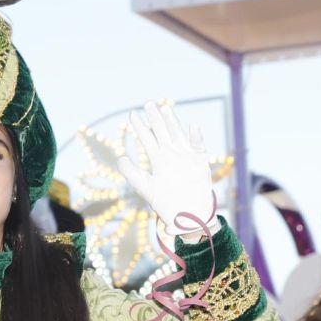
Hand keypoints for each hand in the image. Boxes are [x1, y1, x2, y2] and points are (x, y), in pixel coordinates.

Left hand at [116, 102, 217, 237]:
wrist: (187, 216)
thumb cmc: (165, 203)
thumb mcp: (145, 187)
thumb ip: (132, 173)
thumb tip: (121, 158)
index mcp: (158, 159)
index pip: (148, 138)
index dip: (140, 127)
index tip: (132, 114)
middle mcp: (172, 155)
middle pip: (162, 132)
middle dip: (155, 118)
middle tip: (148, 104)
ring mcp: (186, 156)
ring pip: (179, 134)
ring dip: (173, 122)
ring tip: (165, 109)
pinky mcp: (200, 162)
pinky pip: (199, 146)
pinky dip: (196, 137)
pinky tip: (193, 127)